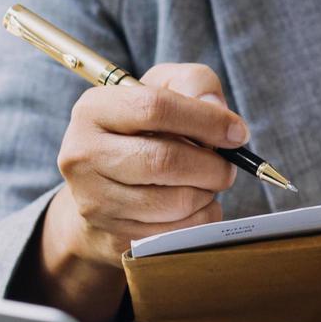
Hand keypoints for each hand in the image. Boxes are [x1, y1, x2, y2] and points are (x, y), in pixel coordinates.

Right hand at [31, 63, 245, 321]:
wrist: (103, 190)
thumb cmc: (142, 132)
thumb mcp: (164, 90)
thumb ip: (196, 84)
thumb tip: (222, 118)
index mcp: (93, 109)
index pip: (155, 107)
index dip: (205, 120)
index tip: (237, 133)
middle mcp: (83, 154)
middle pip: (165, 160)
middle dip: (211, 165)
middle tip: (228, 166)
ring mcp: (95, 201)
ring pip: (175, 202)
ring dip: (208, 193)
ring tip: (207, 183)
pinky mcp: (114, 237)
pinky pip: (178, 233)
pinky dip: (201, 219)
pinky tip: (196, 206)